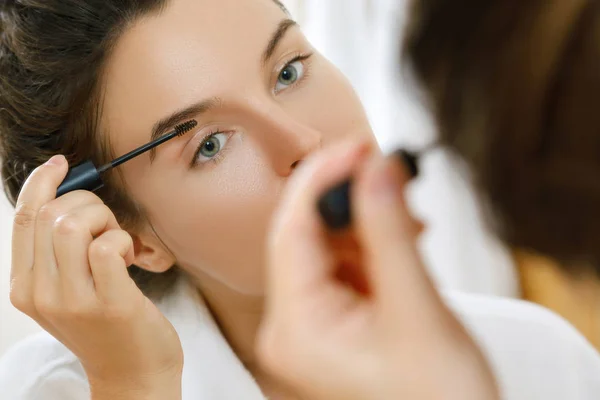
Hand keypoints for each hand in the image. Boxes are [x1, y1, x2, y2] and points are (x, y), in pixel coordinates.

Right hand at [9, 155, 182, 397]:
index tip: (60, 164)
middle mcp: (40, 294)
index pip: (24, 219)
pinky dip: (122, 240)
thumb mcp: (68, 293)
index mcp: (25, 287)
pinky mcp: (109, 303)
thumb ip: (58, 254)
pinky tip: (132, 257)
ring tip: (119, 242)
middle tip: (109, 226)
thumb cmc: (107, 327)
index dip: (41, 183)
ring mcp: (72, 301)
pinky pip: (107, 246)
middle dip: (87, 204)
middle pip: (50, 214)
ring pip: (73, 224)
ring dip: (105, 220)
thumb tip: (65, 200)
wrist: (133, 378)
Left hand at [257, 142, 498, 399]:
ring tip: (407, 214)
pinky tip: (402, 235)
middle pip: (306, 233)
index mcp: (296, 329)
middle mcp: (294, 325)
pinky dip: (374, 240)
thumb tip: (377, 169)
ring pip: (329, 242)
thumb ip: (390, 233)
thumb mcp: (416, 309)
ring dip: (366, 218)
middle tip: (386, 169)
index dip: (320, 180)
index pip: (290, 231)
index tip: (356, 146)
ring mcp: (314, 320)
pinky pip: (347, 260)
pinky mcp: (338, 314)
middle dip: (348, 197)